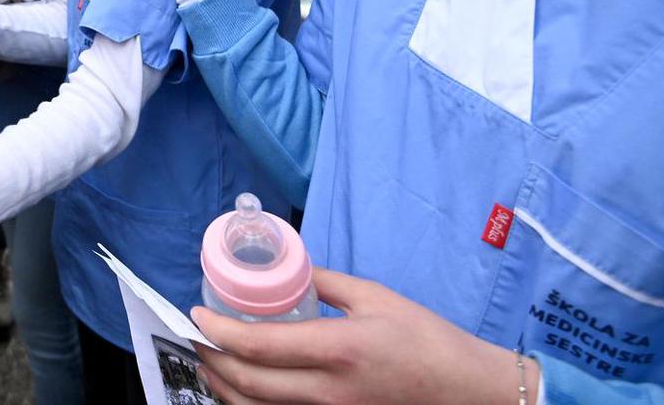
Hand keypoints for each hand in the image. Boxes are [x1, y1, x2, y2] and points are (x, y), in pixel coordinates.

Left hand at [192, 269, 536, 404]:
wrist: (469, 392)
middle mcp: (329, 391)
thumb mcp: (376, 297)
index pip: (259, 346)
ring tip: (208, 363)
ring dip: (224, 388)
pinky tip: (244, 388)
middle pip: (248, 385)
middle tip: (194, 338)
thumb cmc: (428, 341)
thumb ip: (325, 284)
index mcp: (337, 350)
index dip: (218, 332)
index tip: (197, 316)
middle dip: (210, 361)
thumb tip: (289, 272)